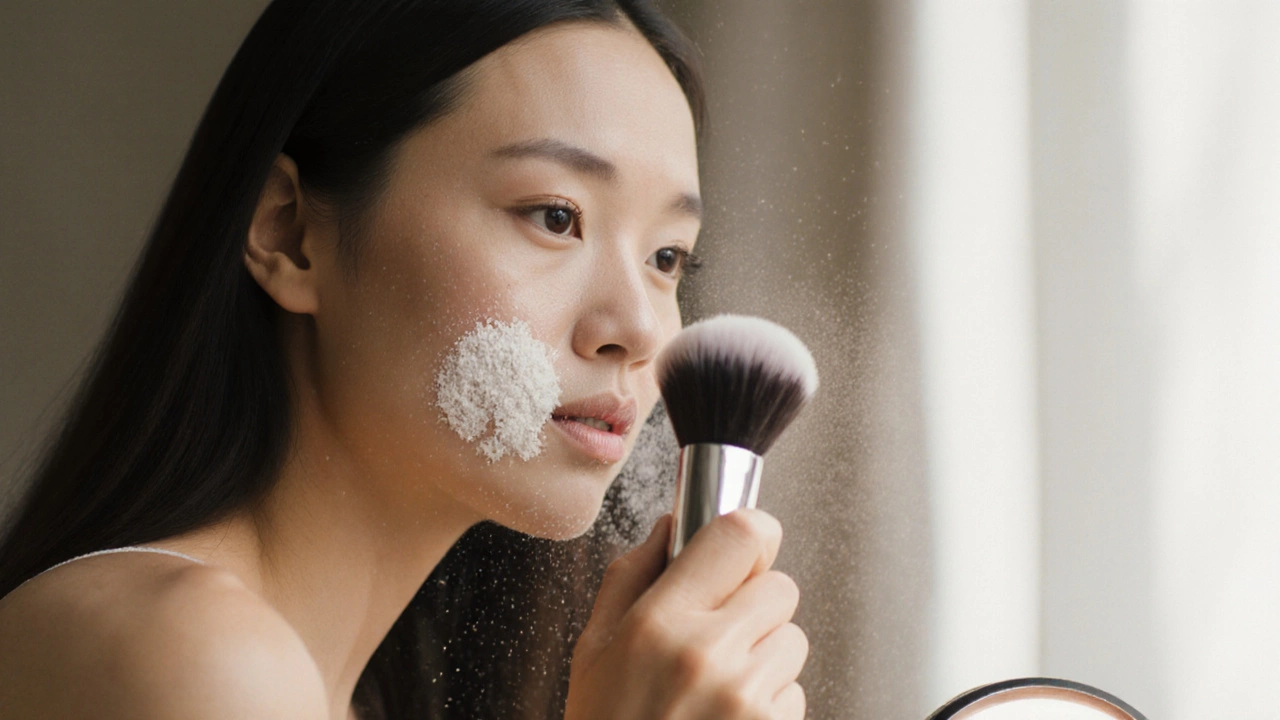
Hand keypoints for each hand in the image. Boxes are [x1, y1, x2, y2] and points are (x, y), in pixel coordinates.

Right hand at [564, 509, 806, 719]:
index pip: (740, 535)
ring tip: (717, 689)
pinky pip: (796, 692)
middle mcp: (709, 655)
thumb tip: (669, 527)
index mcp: (659, 623)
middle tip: (719, 634)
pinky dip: (772, 703)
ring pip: (793, 640)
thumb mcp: (593, 651)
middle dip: (755, 604)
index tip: (745, 545)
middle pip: (779, 586)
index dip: (751, 533)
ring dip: (766, 656)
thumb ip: (631, 577)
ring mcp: (748, 699)